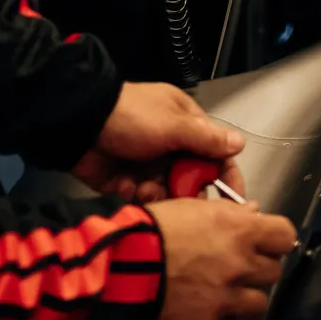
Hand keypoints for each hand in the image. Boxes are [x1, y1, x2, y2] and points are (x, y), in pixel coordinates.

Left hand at [71, 82, 244, 203]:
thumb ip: (206, 139)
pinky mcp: (126, 182)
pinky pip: (142, 198)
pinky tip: (126, 186)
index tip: (232, 202)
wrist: (81, 125)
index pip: (215, 154)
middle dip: (186, 191)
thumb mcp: (173, 125)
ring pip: (167, 193)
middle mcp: (170, 147)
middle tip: (177, 195)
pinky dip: (136, 195)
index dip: (225, 177)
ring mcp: (147, 166)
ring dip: (158, 194)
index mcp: (186, 126)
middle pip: (191, 179)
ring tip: (145, 189)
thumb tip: (239, 144)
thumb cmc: (132, 117)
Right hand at [148, 195, 297, 319]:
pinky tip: (212, 317)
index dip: (276, 239)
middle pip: (273, 272)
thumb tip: (252, 212)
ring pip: (258, 305)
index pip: (285, 236)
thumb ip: (229, 212)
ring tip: (224, 293)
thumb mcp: (193, 208)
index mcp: (239, 231)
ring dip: (244, 300)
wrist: (123, 268)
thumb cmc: (153, 232)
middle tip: (239, 267)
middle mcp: (239, 265)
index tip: (268, 242)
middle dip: (258, 269)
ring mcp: (225, 300)